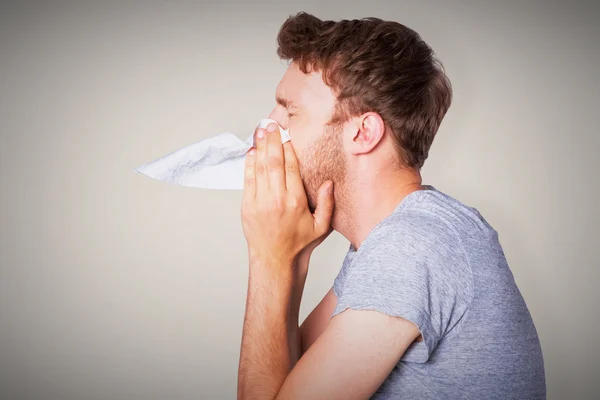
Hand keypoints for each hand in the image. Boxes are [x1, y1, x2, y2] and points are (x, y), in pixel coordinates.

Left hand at [241, 122, 333, 264]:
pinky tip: (251, 152)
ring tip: (260, 131)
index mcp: (296, 201)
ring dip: (259, 147)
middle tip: (271, 125)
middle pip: (273, 162)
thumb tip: (329, 182)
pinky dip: (249, 164)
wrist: (275, 261)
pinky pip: (248, 180)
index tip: (287, 136)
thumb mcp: (321, 226)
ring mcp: (259, 202)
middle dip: (272, 141)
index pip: (291, 167)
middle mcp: (277, 199)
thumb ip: (327, 204)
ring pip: (259, 168)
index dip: (288, 149)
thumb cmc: (299, 244)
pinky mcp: (247, 206)